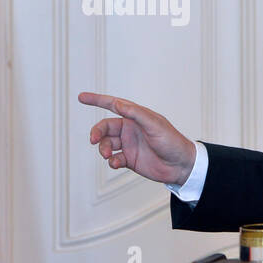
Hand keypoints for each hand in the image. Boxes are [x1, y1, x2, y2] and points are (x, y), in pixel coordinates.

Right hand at [78, 92, 197, 185]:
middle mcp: (130, 129)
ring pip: (107, 144)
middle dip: (97, 133)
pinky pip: (114, 159)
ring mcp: (129, 145)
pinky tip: (117, 163)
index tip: (81, 97)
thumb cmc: (171, 141)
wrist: (181, 165)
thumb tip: (116, 103)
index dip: (97, 100)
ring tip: (108, 155)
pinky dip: (112, 161)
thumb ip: (135, 113)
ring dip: (104, 149)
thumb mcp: (154, 124)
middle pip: (105, 128)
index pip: (112, 105)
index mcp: (135, 117)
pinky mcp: (129, 160)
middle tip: (93, 140)